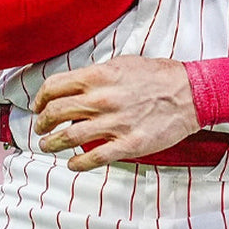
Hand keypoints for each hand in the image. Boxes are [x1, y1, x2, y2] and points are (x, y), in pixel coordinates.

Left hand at [32, 56, 197, 170]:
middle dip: (43, 122)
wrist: (189, 93)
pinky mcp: (128, 144)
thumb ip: (95, 76)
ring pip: (69, 137)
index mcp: (98, 76)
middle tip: (41, 128)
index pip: (54, 87)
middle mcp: (101, 99)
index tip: (38, 107)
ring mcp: (114, 123)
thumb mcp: (121, 64)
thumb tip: (72, 86)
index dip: (41, 99)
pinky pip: (93, 158)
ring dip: (52, 143)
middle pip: (56, 113)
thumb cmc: (157, 76)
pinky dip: (76, 163)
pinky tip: (71, 164)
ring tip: (48, 145)